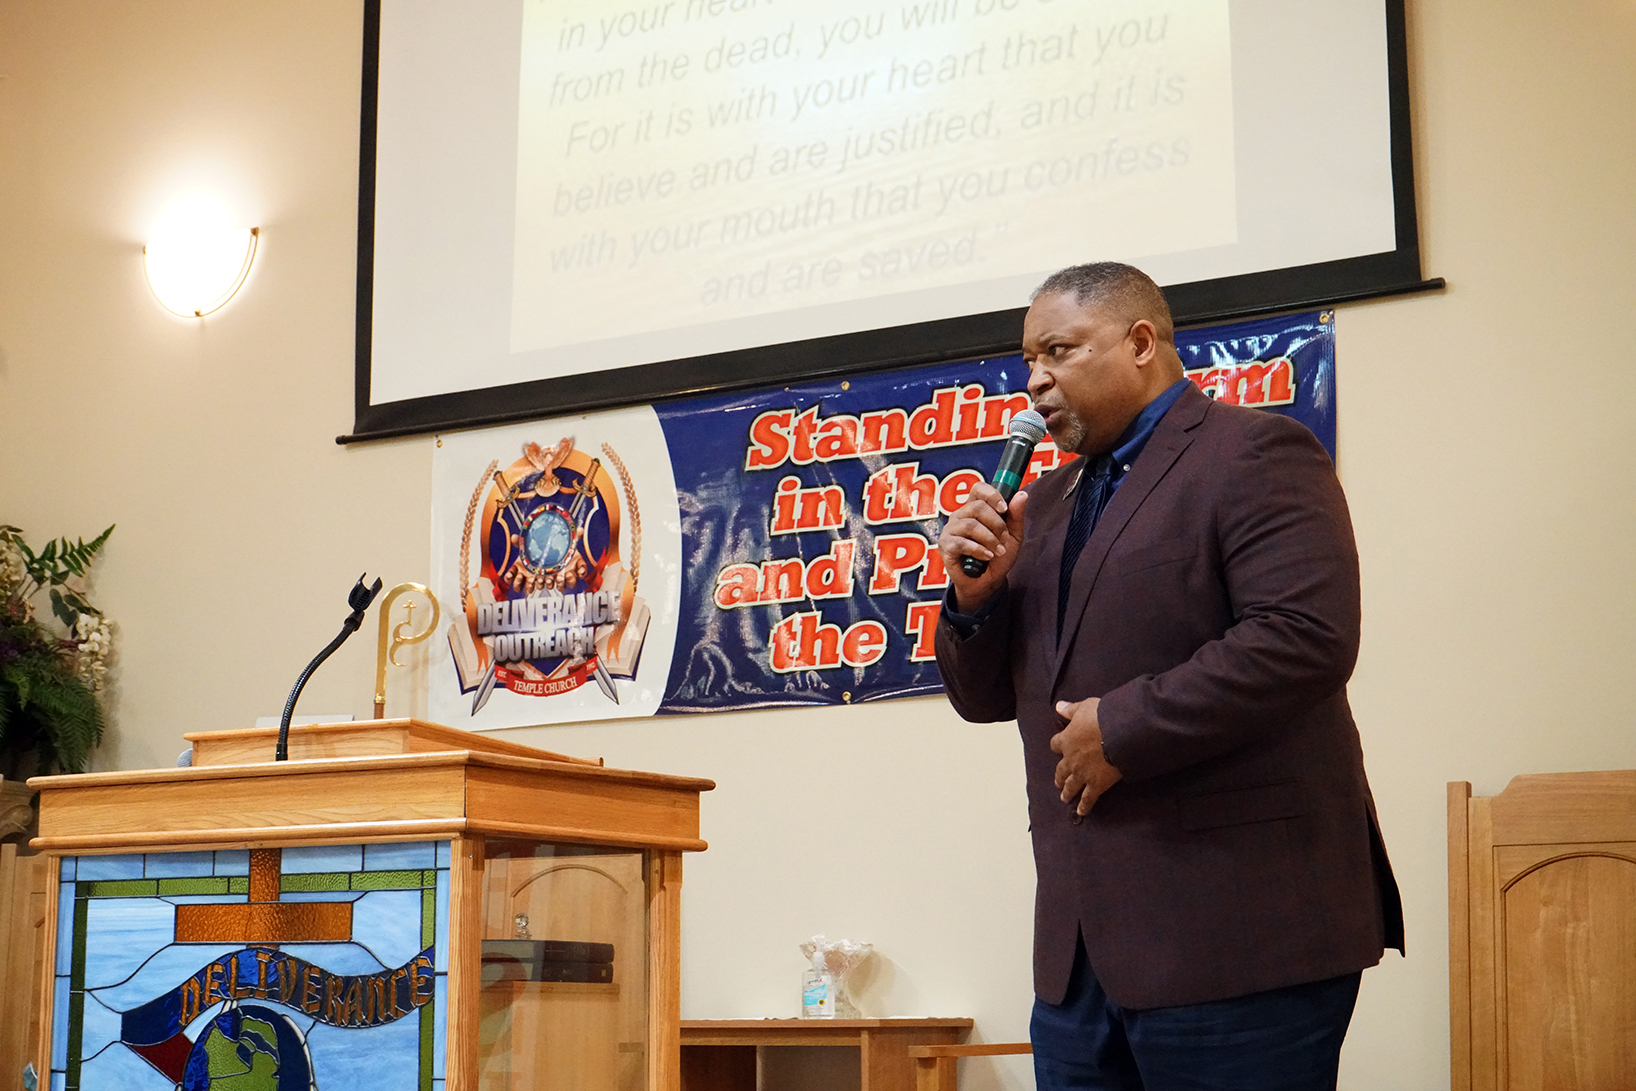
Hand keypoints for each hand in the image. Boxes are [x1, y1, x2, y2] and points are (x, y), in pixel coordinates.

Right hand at [938, 485, 1028, 611]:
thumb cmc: (997, 556)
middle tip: (1003, 539)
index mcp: (975, 508)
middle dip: (996, 525)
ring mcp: (951, 530)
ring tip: (997, 551)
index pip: (979, 489)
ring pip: (971, 525)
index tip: (1004, 509)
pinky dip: (978, 550)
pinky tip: (986, 557)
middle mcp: (960, 515)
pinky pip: (961, 543)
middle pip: (978, 507)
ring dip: (989, 540)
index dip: (992, 495)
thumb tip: (1022, 494)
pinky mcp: (945, 545)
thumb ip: (1016, 516)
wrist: (988, 582)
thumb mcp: (1013, 536)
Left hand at [1050, 697, 1122, 814]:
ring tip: (1065, 797)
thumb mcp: (1084, 707)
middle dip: (1060, 776)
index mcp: (1067, 740)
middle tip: (1059, 782)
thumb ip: (1070, 709)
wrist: (1119, 734)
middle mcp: (1071, 759)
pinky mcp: (1096, 784)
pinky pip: (1088, 798)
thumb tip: (1058, 707)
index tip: (1058, 748)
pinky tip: (1081, 812)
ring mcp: (1082, 774)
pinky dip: (1084, 805)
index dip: (1058, 746)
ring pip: (1071, 785)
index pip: (1056, 744)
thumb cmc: (1102, 717)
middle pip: (1061, 770)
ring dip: (1068, 792)